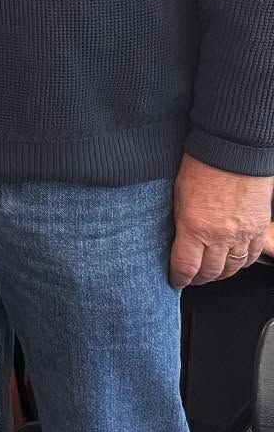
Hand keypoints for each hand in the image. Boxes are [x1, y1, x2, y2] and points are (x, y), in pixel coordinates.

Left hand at [170, 154, 272, 286]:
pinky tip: (233, 263)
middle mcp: (220, 237)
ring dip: (220, 274)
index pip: (186, 266)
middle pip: (210, 272)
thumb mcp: (177, 195)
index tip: (175, 280)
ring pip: (232, 268)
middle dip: (198, 279)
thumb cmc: (200, 167)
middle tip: (191, 278)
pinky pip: (251, 257)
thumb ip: (179, 222)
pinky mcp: (257, 229)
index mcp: (194, 228)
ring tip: (210, 272)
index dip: (179, 277)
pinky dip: (241, 264)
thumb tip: (177, 240)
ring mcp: (242, 235)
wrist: (233, 152)